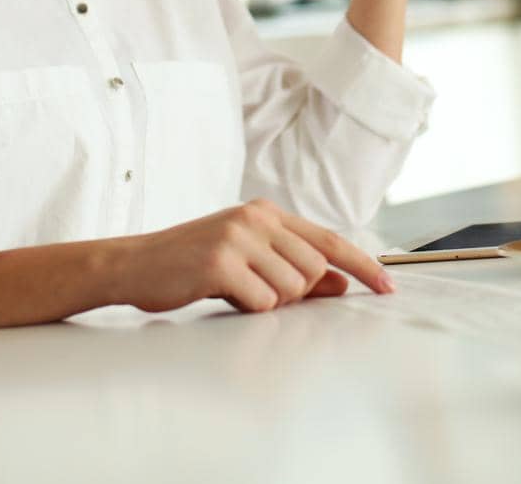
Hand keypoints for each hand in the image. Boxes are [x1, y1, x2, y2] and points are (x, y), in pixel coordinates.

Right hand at [114, 198, 395, 312]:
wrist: (133, 264)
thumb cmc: (191, 265)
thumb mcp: (246, 259)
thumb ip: (294, 268)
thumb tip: (341, 283)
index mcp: (266, 212)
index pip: (329, 239)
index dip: (363, 265)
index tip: (388, 287)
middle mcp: (257, 218)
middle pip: (314, 270)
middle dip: (297, 292)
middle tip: (255, 288)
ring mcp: (238, 237)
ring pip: (292, 288)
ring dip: (268, 300)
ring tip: (233, 289)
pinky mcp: (221, 262)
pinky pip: (263, 301)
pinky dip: (248, 307)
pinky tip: (220, 292)